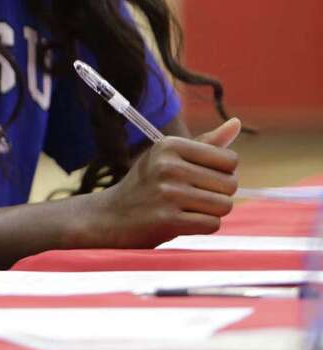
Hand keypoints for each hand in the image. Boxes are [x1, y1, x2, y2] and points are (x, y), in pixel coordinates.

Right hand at [89, 118, 241, 247]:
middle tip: (191, 195)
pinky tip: (182, 221)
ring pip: (224, 206)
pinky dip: (202, 226)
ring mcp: (168, 193)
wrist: (112, 215)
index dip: (222, 172)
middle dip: (218, 194)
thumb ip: (206, 144)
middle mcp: (168, 166)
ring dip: (211, 212)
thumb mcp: (169, 157)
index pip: (229, 160)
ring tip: (186, 208)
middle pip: (230, 184)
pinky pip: (212, 225)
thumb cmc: (148, 183)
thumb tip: (236, 123)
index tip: (199, 177)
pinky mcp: (169, 220)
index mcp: (169, 145)